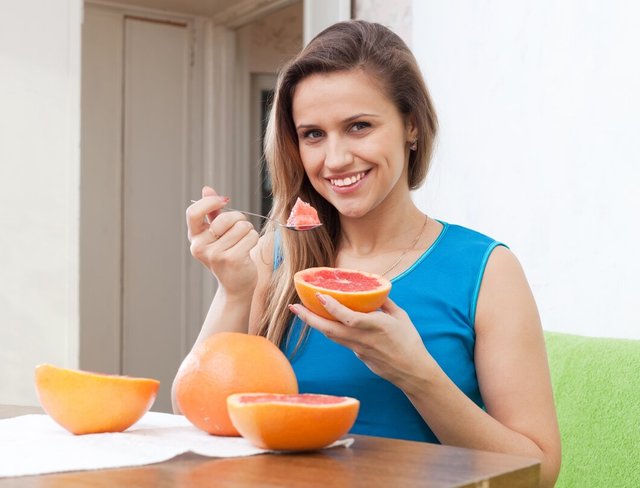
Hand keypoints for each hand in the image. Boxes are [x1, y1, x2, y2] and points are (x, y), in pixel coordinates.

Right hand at [187, 186, 258, 296]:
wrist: (235, 286)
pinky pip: (250, 236)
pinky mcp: (233, 259)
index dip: (210, 202)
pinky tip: (248, 249)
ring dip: (248, 231)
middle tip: (239, 231)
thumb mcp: (216, 234)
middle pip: (226, 217)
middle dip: (239, 219)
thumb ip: (211, 212)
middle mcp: (201, 246)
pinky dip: (254, 239)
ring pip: (242, 226)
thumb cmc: (227, 255)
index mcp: (195, 237)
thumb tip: (206, 189)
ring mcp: (216, 254)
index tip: (224, 201)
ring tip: (243, 242)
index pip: (193, 212)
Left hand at [289, 295, 433, 386]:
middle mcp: (362, 338)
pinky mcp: (357, 355)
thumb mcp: (400, 317)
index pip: (349, 318)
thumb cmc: (409, 341)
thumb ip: (385, 303)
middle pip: (330, 329)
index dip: (333, 307)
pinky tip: (324, 321)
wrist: (411, 371)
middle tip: (293, 307)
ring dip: (314, 324)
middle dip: (309, 318)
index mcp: (375, 326)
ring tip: (302, 312)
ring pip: (331, 336)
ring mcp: (358, 349)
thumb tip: (374, 290)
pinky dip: (329, 329)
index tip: (319, 296)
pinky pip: (340, 340)